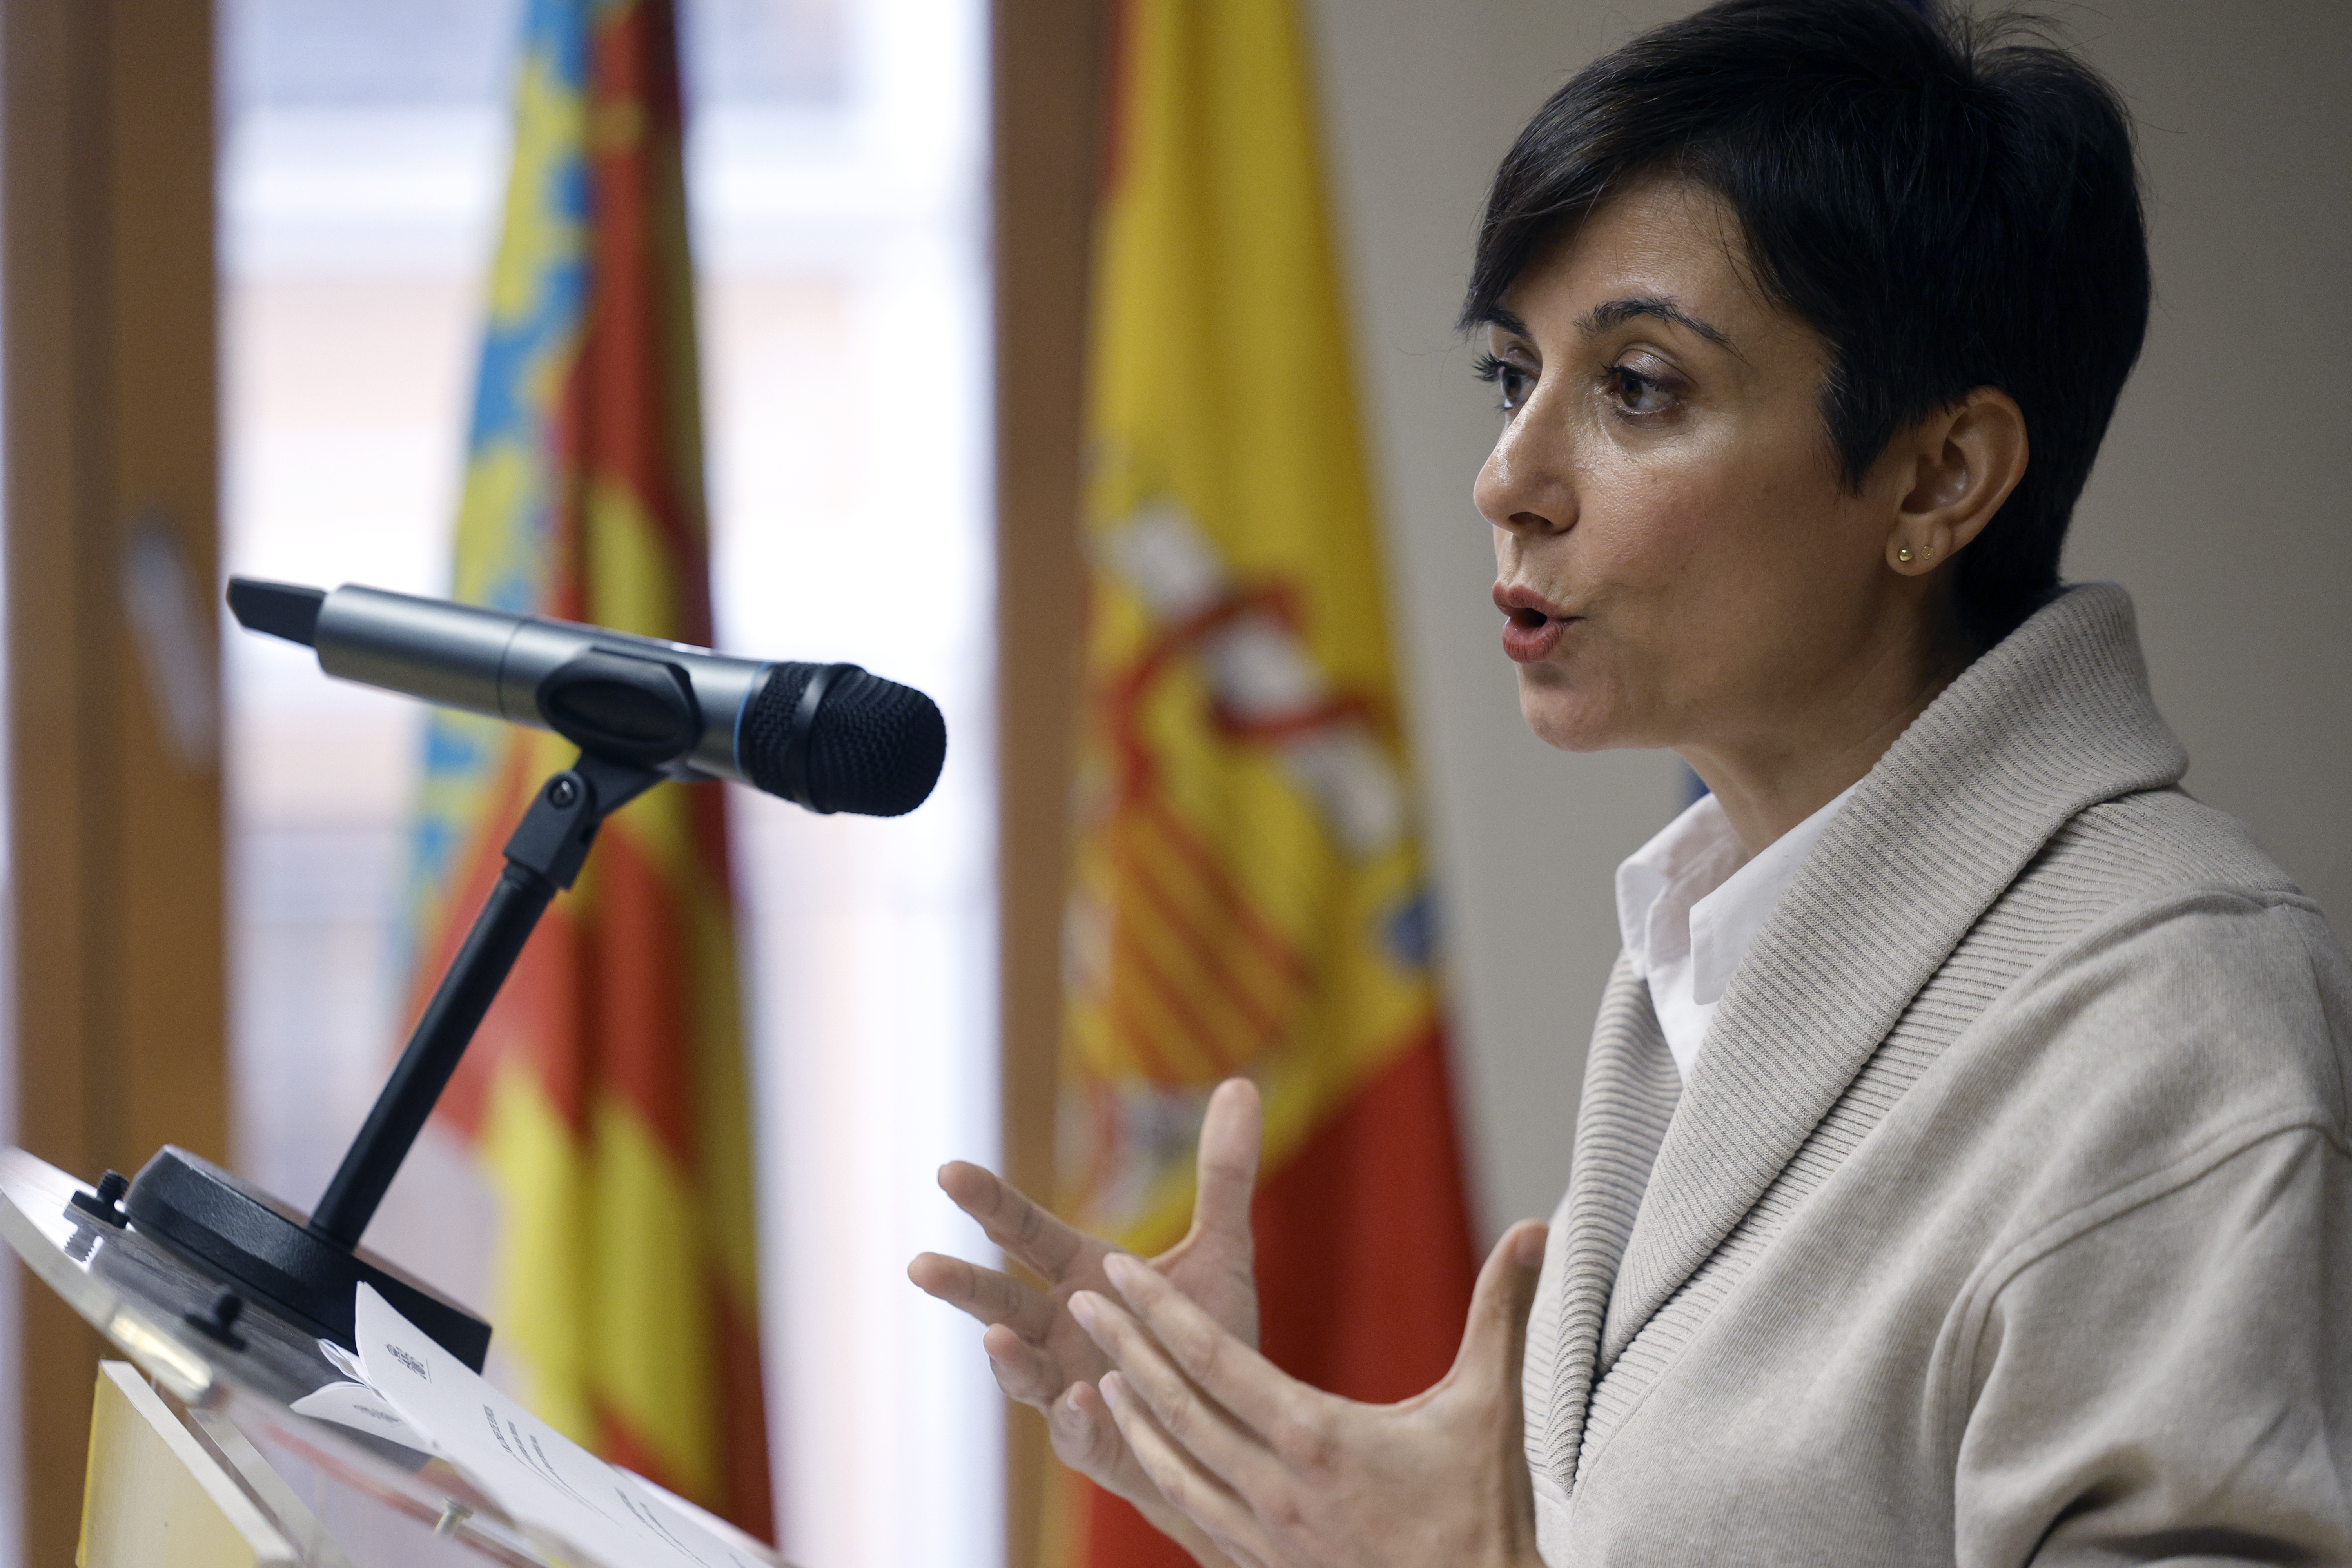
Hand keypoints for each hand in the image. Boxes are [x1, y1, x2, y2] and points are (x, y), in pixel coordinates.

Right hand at [909, 1078, 1264, 1558]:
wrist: (1233, 1426)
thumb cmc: (1206, 1337)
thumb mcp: (1223, 1251)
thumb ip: (1223, 1175)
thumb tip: (1242, 1084)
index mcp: (1080, 1276)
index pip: (1025, 1232)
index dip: (988, 1202)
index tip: (949, 1170)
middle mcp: (1060, 1330)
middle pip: (999, 1300)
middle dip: (960, 1285)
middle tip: (920, 1266)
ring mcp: (1066, 1388)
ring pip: (1021, 1371)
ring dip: (1007, 1358)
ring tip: (998, 1339)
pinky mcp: (1093, 1443)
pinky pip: (1074, 1431)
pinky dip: (1074, 1415)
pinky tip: (1078, 1398)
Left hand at [1070, 1220, 1550, 1567]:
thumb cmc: (1486, 1512)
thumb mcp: (1493, 1406)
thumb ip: (1501, 1313)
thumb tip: (1537, 1227)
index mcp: (1316, 1438)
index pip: (1216, 1360)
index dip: (1162, 1311)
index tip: (1117, 1268)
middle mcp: (1277, 1488)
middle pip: (1179, 1407)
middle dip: (1125, 1347)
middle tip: (1081, 1297)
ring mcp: (1266, 1536)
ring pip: (1177, 1467)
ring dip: (1134, 1416)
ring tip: (1100, 1372)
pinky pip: (1197, 1514)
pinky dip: (1164, 1474)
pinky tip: (1152, 1453)